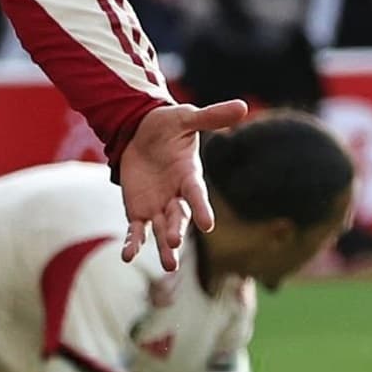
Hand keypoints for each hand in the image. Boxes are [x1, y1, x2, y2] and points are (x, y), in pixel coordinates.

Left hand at [118, 97, 247, 270]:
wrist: (139, 132)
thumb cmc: (166, 125)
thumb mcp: (186, 117)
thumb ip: (210, 117)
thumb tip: (243, 105)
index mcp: (189, 176)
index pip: (196, 194)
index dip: (202, 208)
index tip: (208, 225)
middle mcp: (176, 196)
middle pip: (179, 217)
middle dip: (177, 230)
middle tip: (174, 243)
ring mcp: (158, 206)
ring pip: (162, 230)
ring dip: (164, 247)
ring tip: (169, 266)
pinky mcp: (139, 211)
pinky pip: (137, 230)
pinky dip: (133, 243)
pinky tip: (128, 256)